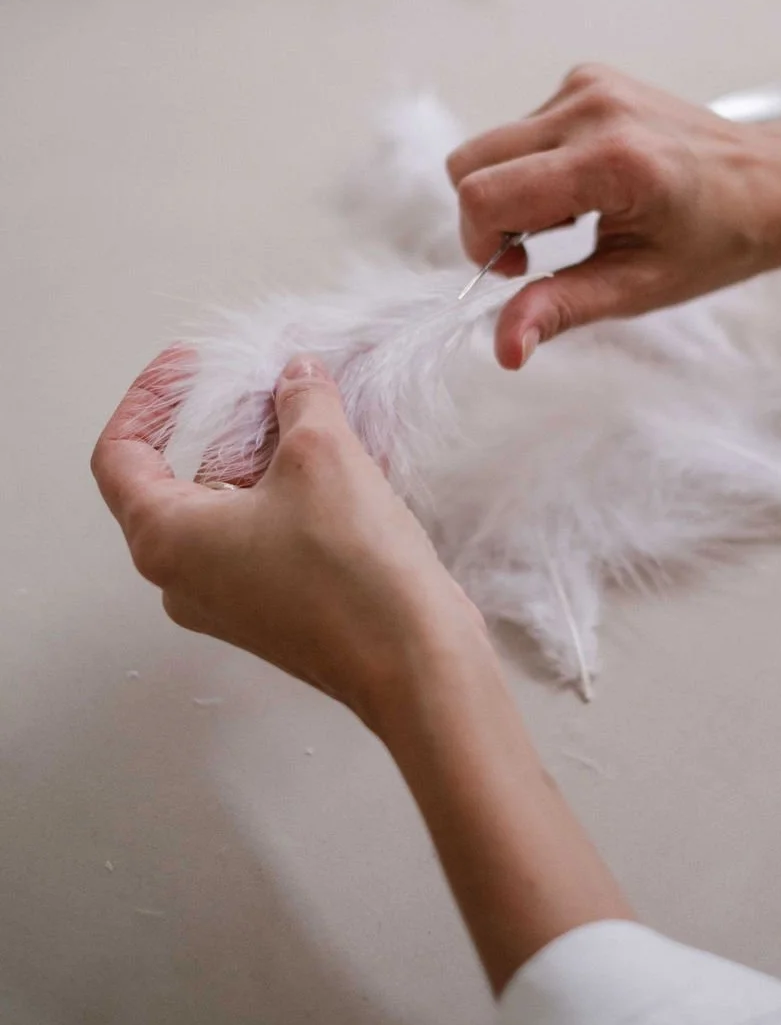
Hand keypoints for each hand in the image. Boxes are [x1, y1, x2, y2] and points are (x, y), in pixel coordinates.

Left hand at [91, 350, 486, 730]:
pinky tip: (350, 456)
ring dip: (272, 452)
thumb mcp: (322, 453)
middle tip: (270, 383)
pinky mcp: (277, 608)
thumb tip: (297, 376)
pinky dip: (296, 489)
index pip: (120, 455)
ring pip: (233, 504)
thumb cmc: (350, 567)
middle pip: (181, 477)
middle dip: (228, 422)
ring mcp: (231, 598)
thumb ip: (300, 400)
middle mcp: (185, 577)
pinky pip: (269, 532)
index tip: (189, 365)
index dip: (149, 398)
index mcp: (166, 540)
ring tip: (321, 413)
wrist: (415, 659)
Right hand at [447, 64, 780, 367]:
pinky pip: (523, 128)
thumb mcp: (638, 287)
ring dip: (514, 190)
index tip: (520, 268)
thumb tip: (504, 348)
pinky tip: (586, 186)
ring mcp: (589, 85)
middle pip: (470, 162)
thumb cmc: (715, 240)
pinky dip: (536, 165)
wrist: (770, 183)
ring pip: (492, 146)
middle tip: (539, 248)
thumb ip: (561, 309)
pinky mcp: (589, 77)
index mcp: (610, 162)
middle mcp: (593, 110)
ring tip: (576, 216)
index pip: (483, 195)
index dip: (481, 242)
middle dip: (488, 216)